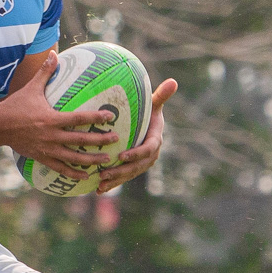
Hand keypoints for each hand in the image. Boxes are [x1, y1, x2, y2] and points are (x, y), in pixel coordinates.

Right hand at [0, 55, 119, 179]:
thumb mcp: (31, 88)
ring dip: (91, 160)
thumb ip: (45, 72)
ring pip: (74, 158)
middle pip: (81, 140)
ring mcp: (47, 149)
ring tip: (107, 160)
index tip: (111, 116)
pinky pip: (60, 168)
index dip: (96, 117)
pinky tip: (86, 175)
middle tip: (116, 140)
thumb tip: (53, 53)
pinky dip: (73, 173)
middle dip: (100, 140)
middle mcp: (52, 136)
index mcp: (52, 119)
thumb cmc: (16, 105)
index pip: (79, 118)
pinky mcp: (42, 158)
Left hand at [98, 78, 178, 193]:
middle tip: (104, 172)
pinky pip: (123, 178)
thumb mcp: (154, 104)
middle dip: (121, 171)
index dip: (136, 154)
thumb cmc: (148, 111)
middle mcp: (150, 155)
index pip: (147, 149)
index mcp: (155, 140)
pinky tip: (98, 191)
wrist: (147, 125)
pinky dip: (111, 185)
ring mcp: (141, 164)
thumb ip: (161, 96)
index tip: (122, 155)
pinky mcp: (133, 169)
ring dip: (114, 181)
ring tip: (99, 183)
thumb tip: (174, 81)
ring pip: (128, 175)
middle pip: (136, 167)